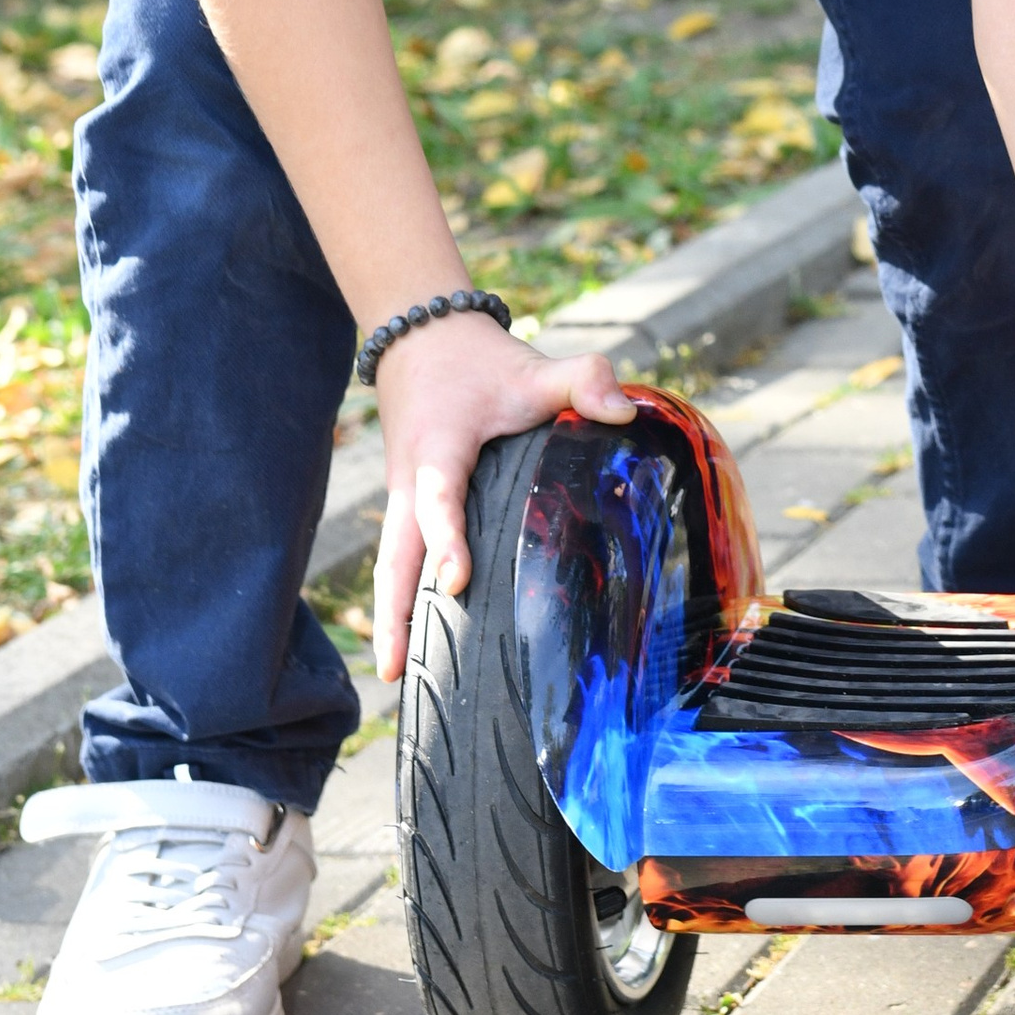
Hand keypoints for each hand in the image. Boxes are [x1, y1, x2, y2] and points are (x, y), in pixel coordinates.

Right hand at [371, 313, 636, 679]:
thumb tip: (624, 411)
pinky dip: (398, 598)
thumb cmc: (480, 362)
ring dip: (390, 617)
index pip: (439, 499)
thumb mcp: (533, 366)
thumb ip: (583, 379)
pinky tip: (410, 644)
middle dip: (394, 612)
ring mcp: (401, 498)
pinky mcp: (404, 506)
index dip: (446, 539)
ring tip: (393, 677)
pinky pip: (397, 558)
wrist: (421, 337)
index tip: (455, 580)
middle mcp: (409, 482)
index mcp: (438, 449)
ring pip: (390, 564)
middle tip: (393, 670)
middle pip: (394, 555)